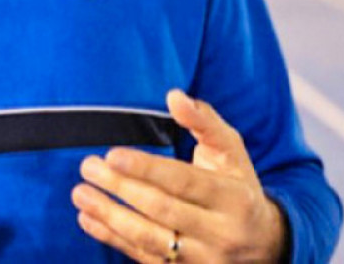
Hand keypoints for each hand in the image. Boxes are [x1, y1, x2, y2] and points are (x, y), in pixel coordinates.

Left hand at [72, 90, 286, 262]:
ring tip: (80, 193)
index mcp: (234, 198)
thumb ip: (204, 121)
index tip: (113, 155)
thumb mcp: (232, 151)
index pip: (185, 182)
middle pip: (162, 210)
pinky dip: (112, 239)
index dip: (147, 169)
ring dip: (109, 216)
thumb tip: (174, 96)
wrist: (264, 244)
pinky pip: (143, 257)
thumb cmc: (238, 186)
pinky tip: (88, 218)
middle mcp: (220, 232)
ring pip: (150, 239)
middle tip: (88, 166)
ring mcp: (202, 258)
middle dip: (120, 188)